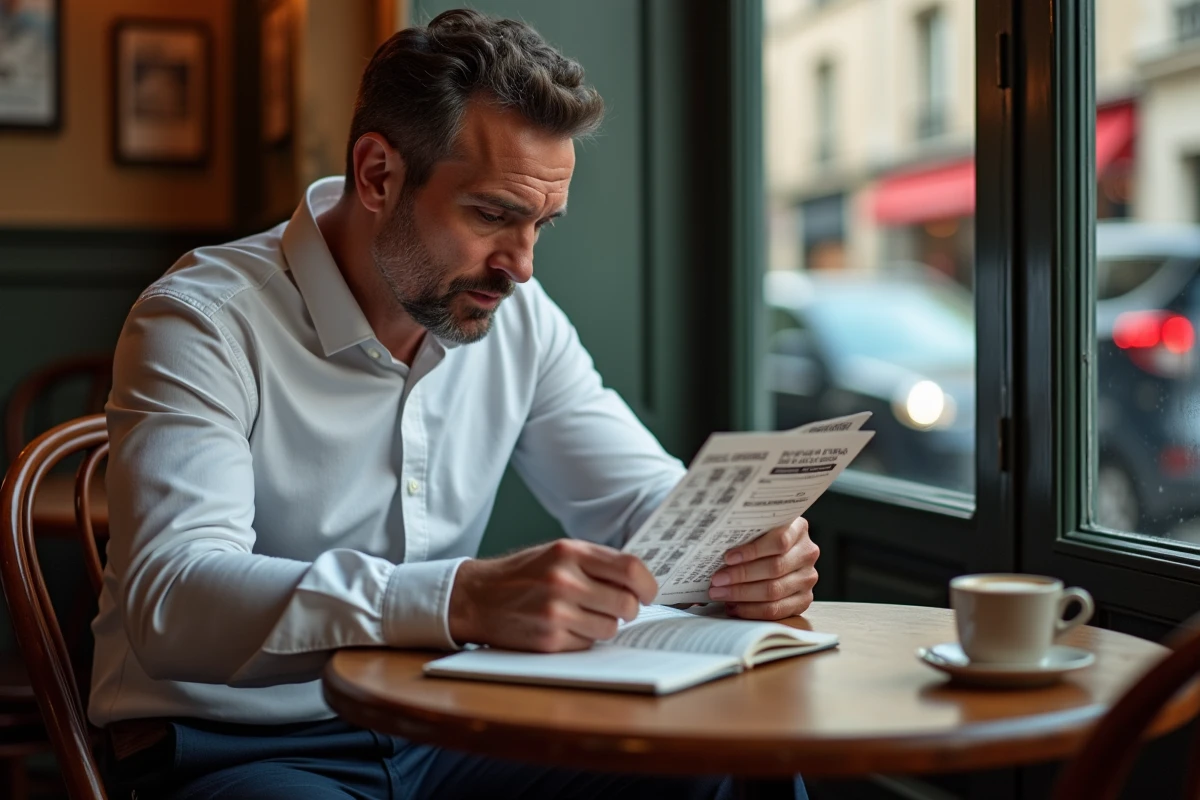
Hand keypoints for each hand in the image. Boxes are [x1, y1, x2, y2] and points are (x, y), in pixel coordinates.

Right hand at [448, 539, 656, 651]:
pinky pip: (588, 644)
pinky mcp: (549, 640)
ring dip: (603, 625)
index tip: (647, 593)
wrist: (476, 597)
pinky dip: (582, 639)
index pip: (630, 569)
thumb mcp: (557, 553)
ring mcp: (556, 612)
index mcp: (570, 552)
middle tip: (615, 607)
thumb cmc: (523, 574)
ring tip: (582, 615)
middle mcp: (564, 580)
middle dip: (627, 609)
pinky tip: (563, 628)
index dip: (647, 585)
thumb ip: (596, 562)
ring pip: (610, 628)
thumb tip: (639, 582)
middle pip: (626, 604)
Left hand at [707, 517, 818, 619]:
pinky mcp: (804, 600)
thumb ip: (746, 533)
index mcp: (798, 529)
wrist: (778, 555)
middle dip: (741, 575)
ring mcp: (808, 578)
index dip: (752, 551)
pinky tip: (733, 606)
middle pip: (775, 568)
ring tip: (719, 593)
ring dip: (742, 594)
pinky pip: (776, 610)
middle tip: (717, 580)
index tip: (728, 558)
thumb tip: (714, 545)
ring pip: (774, 591)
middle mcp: (807, 553)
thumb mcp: (757, 529)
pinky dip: (751, 610)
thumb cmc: (759, 540)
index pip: (779, 541)